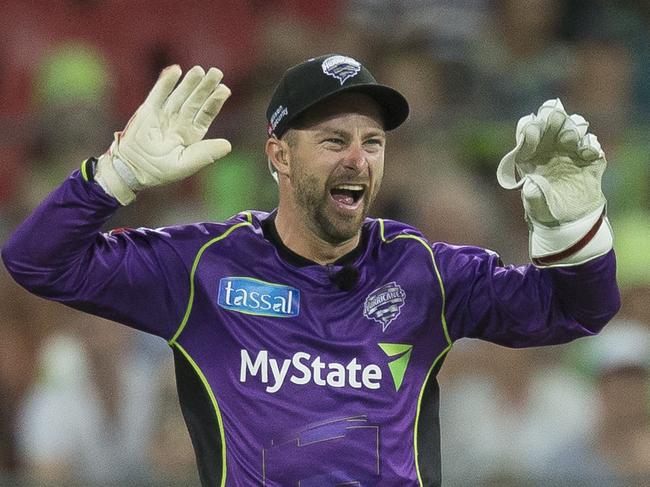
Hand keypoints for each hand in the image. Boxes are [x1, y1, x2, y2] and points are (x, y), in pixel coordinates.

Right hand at [96, 65, 231, 204]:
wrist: (134, 169)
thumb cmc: (162, 171)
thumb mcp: (187, 164)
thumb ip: (207, 154)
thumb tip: (228, 145)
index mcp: (192, 134)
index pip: (206, 114)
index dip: (215, 102)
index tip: (225, 90)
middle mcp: (180, 121)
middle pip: (195, 101)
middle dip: (205, 87)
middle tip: (216, 72)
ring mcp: (164, 114)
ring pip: (179, 95)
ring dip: (188, 83)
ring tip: (199, 70)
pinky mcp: (148, 110)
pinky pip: (158, 94)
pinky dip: (166, 83)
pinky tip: (175, 70)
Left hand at [497, 99, 605, 225]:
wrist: (569, 221)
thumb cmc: (545, 209)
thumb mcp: (536, 205)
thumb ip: (534, 194)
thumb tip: (532, 183)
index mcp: (531, 155)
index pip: (528, 134)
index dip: (530, 130)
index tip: (533, 129)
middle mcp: (550, 149)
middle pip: (551, 126)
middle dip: (553, 120)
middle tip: (557, 117)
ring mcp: (571, 152)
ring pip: (573, 130)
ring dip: (573, 129)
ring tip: (571, 138)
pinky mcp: (590, 159)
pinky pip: (592, 145)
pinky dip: (591, 145)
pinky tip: (588, 151)